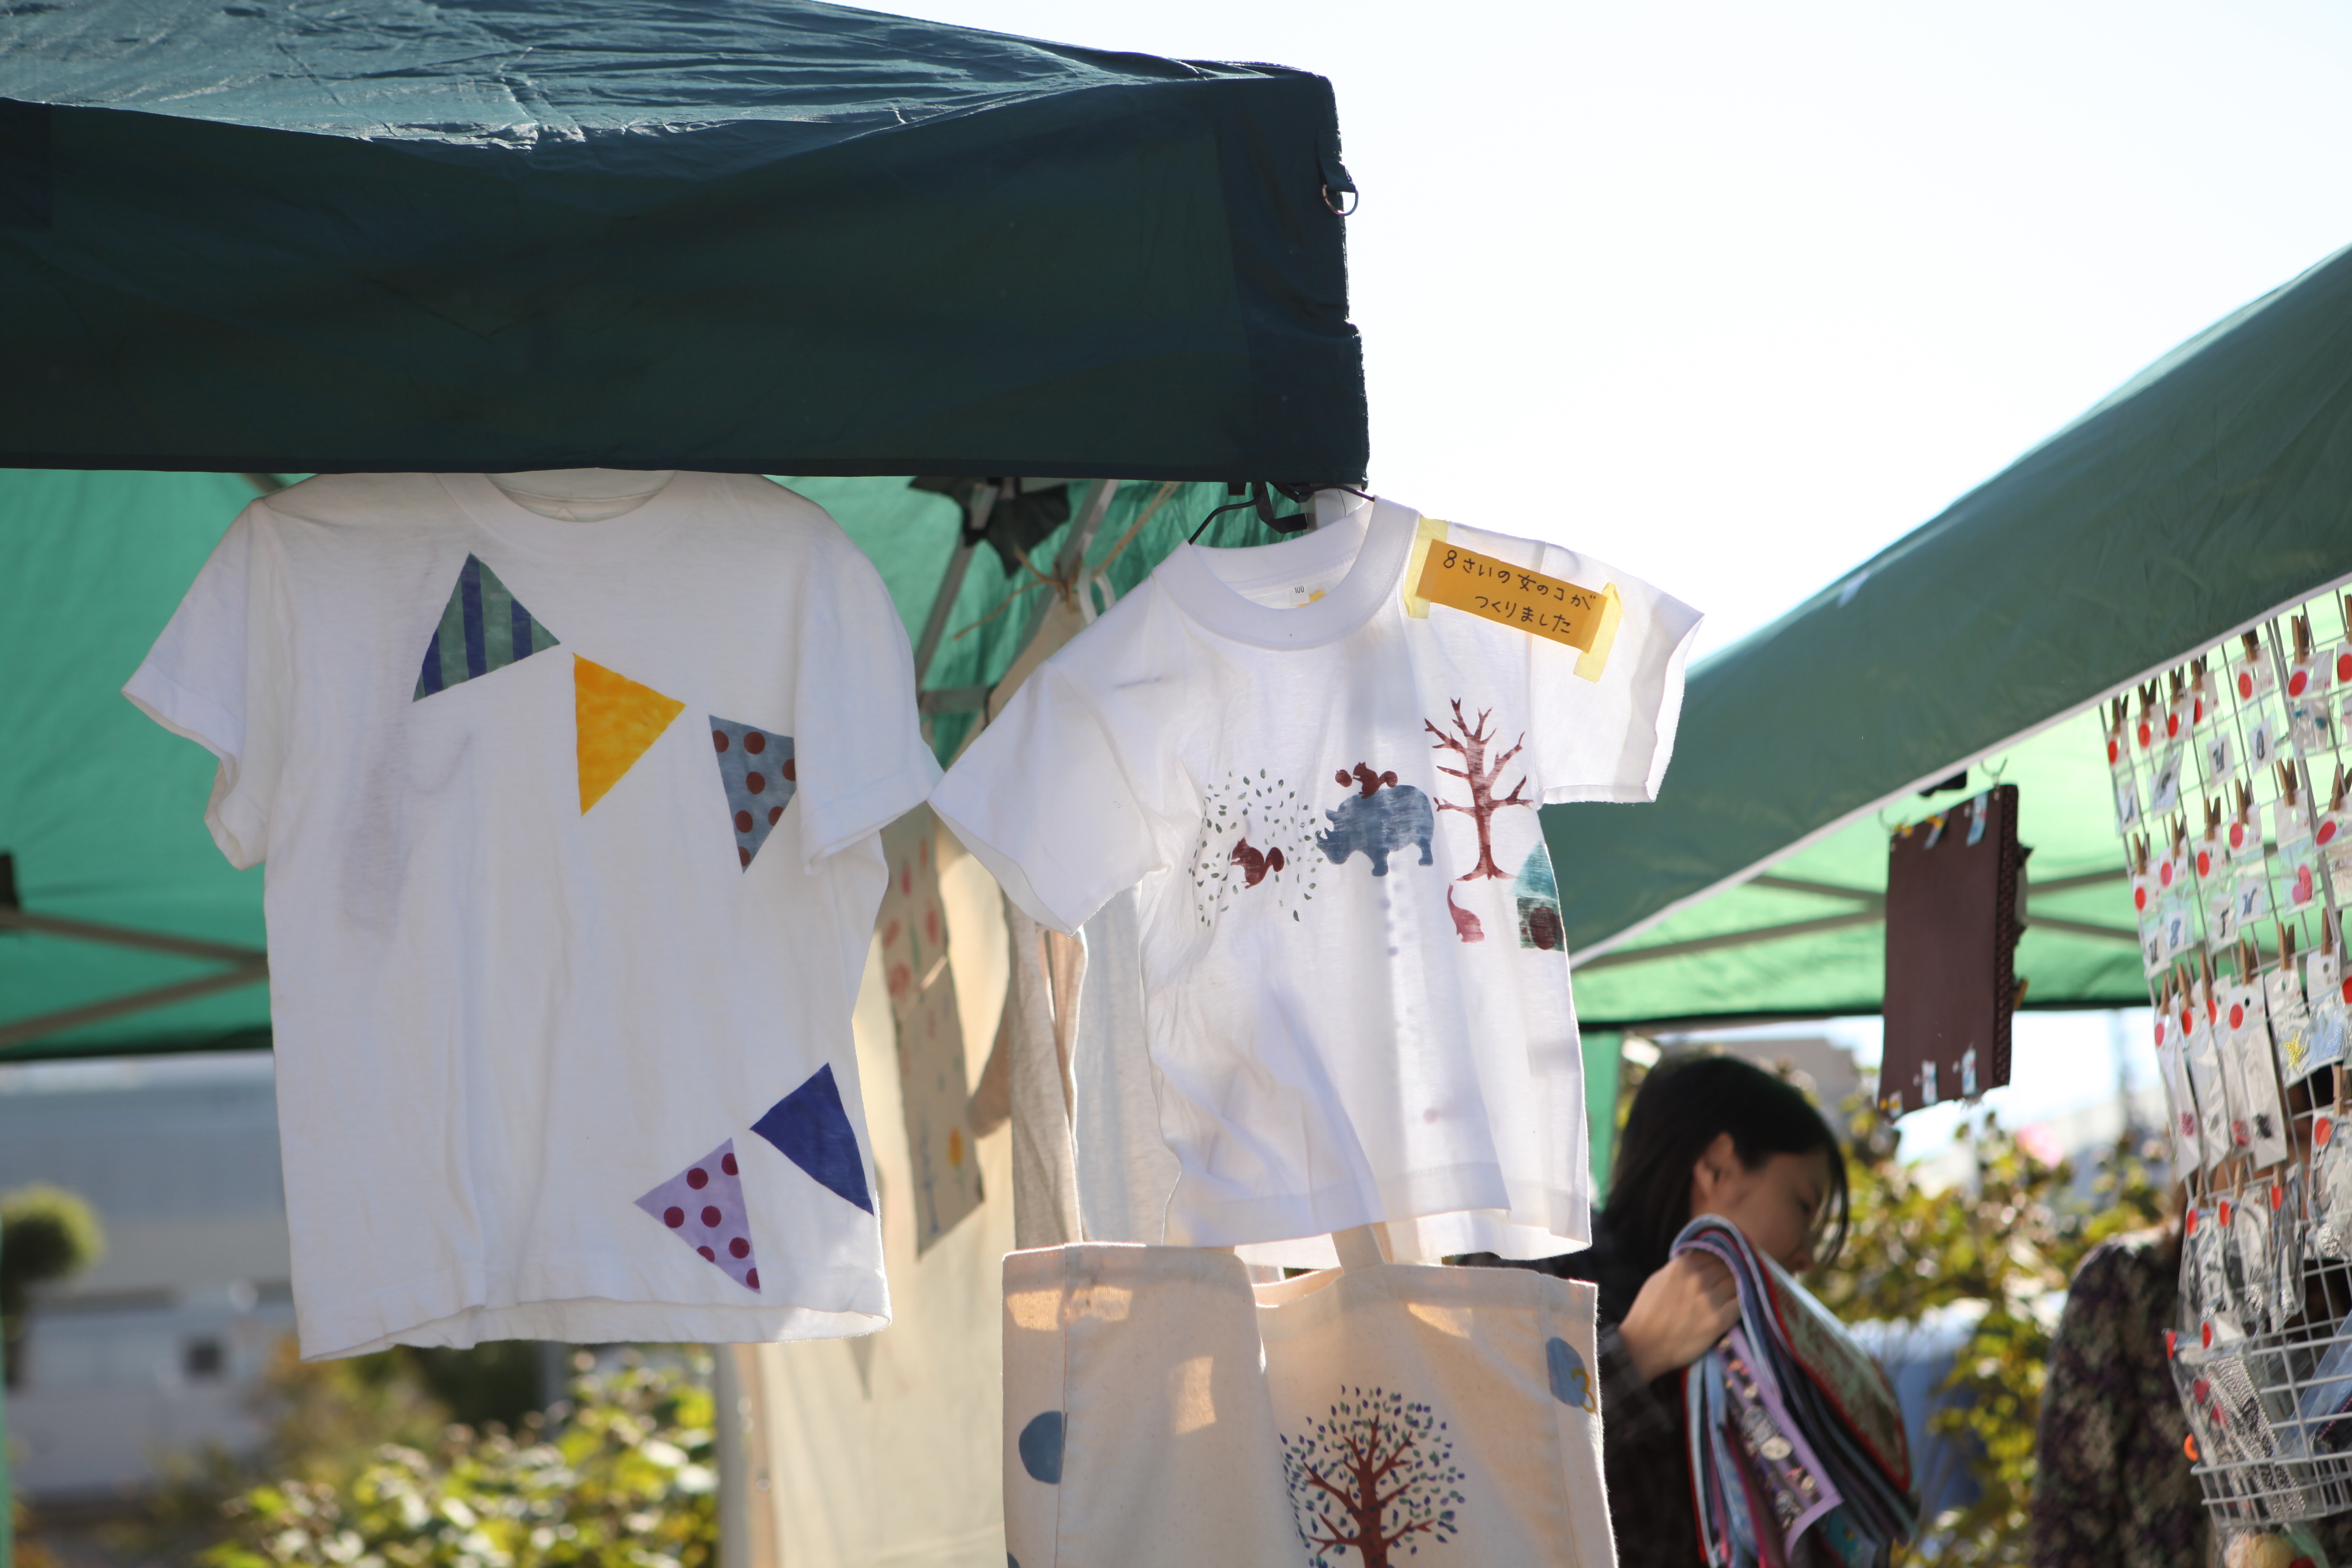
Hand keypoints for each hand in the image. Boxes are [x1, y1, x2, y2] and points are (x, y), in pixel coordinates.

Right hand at [1618, 1252, 1740, 1382]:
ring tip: (1740, 1291)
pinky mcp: (1719, 1320)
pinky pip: (1742, 1303)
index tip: (1723, 1263)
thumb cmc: (1647, 1313)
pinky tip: (1743, 1304)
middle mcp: (1698, 1279)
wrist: (1643, 1347)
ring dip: (1740, 1285)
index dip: (1720, 1258)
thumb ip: (1678, 1267)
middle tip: (1733, 1278)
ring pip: (1738, 1282)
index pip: (1714, 1252)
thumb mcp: (1657, 1280)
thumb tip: (1695, 1258)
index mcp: (1683, 1266)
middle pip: (1728, 1266)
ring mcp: (1710, 1300)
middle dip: (1731, 1270)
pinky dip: (1744, 1301)